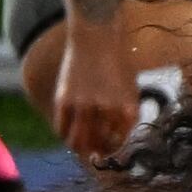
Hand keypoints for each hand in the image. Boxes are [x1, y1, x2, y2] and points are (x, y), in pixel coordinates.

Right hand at [51, 19, 143, 165]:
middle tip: (94, 154)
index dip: (114, 151)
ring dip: (79, 149)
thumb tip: (116, 138)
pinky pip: (62, 129)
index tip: (110, 153)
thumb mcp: (129, 90)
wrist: (96, 37)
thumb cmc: (116, 63)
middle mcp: (107, 111)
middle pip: (99, 146)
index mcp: (128, 110)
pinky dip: (64, 136)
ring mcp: (84, 106)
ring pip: (78, 142)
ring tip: (80, 148)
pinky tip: (67, 134)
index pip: (120, 143)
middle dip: (97, 153)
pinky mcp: (64, 100)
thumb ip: (124, 113)